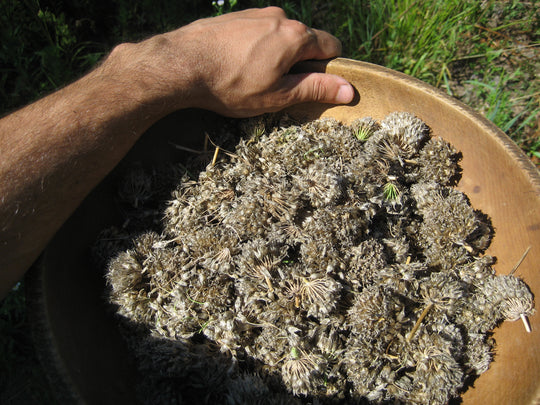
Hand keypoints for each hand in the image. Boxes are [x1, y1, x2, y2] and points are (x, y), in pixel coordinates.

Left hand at [104, 7, 353, 116]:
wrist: (181, 64)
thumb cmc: (230, 84)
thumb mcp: (277, 95)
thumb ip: (314, 89)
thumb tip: (348, 90)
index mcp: (295, 36)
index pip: (331, 46)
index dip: (328, 68)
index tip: (313, 85)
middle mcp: (280, 17)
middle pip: (305, 40)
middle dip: (300, 62)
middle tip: (278, 87)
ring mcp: (256, 13)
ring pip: (281, 35)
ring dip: (277, 55)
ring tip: (253, 77)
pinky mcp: (237, 16)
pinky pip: (260, 31)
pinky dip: (258, 47)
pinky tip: (239, 64)